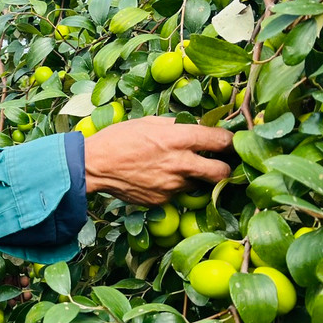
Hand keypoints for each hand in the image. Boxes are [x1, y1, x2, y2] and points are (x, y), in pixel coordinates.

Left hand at [0, 258, 29, 309]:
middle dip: (20, 286)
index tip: (25, 275)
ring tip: (24, 296)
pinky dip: (7, 305)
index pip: (10, 274)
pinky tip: (14, 303)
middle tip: (26, 285)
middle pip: (11, 286)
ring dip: (17, 296)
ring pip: (8, 296)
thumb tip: (9, 269)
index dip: (18, 275)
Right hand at [83, 116, 233, 205]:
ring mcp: (172, 185)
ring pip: (198, 184)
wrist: (93, 166)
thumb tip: (198, 126)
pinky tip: (156, 178)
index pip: (221, 141)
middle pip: (222, 172)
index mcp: (179, 139)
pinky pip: (176, 193)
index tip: (229, 141)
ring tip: (175, 169)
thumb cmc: (118, 138)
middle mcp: (180, 164)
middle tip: (218, 163)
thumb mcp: (149, 122)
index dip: (230, 141)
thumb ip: (178, 126)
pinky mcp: (162, 200)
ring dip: (193, 177)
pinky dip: (172, 186)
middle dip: (225, 168)